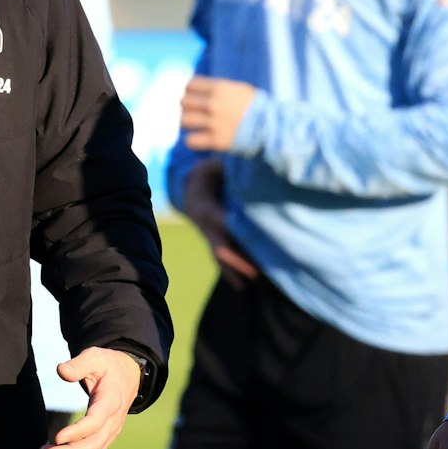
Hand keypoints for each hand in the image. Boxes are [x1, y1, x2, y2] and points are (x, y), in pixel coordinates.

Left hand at [42, 347, 140, 448]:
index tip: (57, 437)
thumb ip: (78, 364)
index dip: (77, 432)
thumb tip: (61, 371)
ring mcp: (111, 432)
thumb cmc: (108, 365)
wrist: (128, 375)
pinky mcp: (106, 437)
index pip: (95, 422)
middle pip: (94, 445)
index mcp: (111, 400)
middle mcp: (113, 420)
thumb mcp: (95, 357)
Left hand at [180, 76, 258, 152]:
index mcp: (220, 88)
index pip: (190, 85)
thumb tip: (195, 86)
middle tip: (195, 112)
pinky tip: (199, 138)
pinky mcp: (216, 140)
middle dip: (187, 106)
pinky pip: (191, 140)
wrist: (271, 127)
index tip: (195, 97)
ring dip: (187, 122)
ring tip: (196, 124)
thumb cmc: (255, 106)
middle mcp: (214, 103)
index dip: (190, 91)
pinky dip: (192, 140)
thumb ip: (218, 87)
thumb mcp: (238, 89)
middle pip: (183, 102)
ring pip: (184, 120)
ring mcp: (214, 122)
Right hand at [181, 158, 257, 287]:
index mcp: (205, 205)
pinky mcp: (214, 240)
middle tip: (254, 274)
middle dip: (236, 261)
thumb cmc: (211, 170)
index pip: (219, 219)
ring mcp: (207, 235)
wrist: (193, 184)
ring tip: (247, 286)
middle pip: (219, 246)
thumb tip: (244, 162)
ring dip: (233, 272)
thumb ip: (227, 165)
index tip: (248, 236)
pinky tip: (243, 287)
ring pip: (219, 256)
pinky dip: (231, 273)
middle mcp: (204, 224)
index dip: (232, 227)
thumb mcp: (217, 164)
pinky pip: (221, 259)